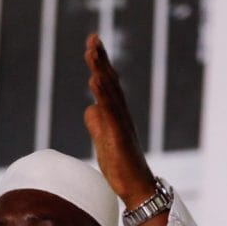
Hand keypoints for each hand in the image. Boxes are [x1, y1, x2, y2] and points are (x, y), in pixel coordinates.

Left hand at [83, 33, 155, 208]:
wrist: (136, 187)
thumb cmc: (121, 167)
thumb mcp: (103, 141)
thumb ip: (96, 124)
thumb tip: (90, 108)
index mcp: (116, 116)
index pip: (107, 85)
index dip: (99, 65)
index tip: (91, 46)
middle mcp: (121, 115)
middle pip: (110, 82)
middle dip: (101, 59)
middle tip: (92, 38)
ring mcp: (121, 124)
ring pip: (111, 92)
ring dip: (101, 70)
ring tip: (92, 52)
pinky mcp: (119, 136)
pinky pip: (111, 112)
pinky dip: (103, 95)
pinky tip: (95, 80)